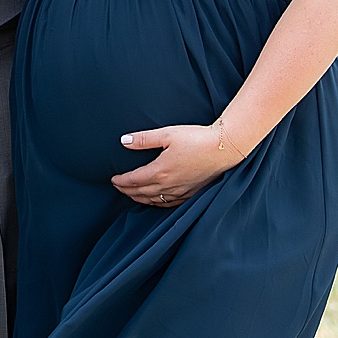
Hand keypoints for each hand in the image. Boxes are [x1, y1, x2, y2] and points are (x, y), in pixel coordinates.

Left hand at [112, 123, 239, 206]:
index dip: (121, 181)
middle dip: (126, 190)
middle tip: (118, 187)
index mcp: (159, 171)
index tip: (113, 179)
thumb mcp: (167, 134)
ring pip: (153, 200)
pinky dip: (157, 203)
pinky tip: (154, 201)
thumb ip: (144, 139)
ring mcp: (180, 191)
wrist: (224, 148)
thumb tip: (124, 141)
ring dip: (139, 198)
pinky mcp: (190, 193)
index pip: (133, 180)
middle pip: (140, 192)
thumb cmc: (197, 138)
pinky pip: (169, 203)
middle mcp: (168, 185)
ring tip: (131, 194)